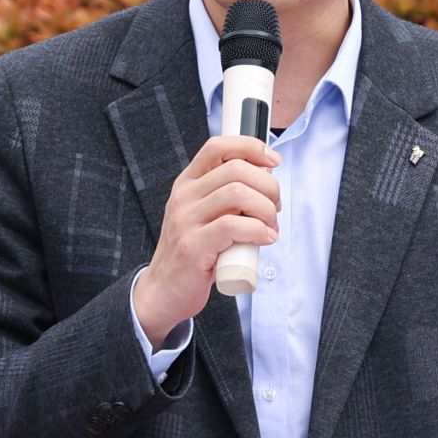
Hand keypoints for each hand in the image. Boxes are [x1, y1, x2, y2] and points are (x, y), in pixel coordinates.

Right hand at [132, 136, 280, 345]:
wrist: (164, 291)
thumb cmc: (195, 253)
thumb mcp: (206, 215)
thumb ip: (229, 196)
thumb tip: (267, 177)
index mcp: (188, 183)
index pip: (218, 147)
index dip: (251, 147)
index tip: (273, 161)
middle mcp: (184, 197)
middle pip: (236, 169)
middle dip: (268, 186)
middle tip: (274, 208)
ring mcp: (185, 220)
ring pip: (238, 194)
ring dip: (266, 210)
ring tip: (270, 227)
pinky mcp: (193, 246)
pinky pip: (233, 226)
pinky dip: (258, 230)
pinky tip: (265, 239)